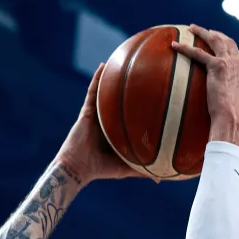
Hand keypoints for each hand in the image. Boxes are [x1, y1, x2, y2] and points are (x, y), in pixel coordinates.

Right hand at [55, 63, 149, 182]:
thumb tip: (160, 179)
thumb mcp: (125, 168)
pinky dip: (97, 78)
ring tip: (124, 59)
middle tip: (144, 71)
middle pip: (120, 99)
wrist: (78, 168)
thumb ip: (141, 170)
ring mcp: (96, 113)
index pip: (129, 114)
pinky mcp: (86, 111)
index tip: (154, 94)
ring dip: (113, 76)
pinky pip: (92, 91)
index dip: (139, 105)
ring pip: (106, 91)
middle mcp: (107, 119)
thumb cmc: (100, 169)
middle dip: (129, 86)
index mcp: (116, 130)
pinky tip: (104, 65)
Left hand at [172, 25, 238, 148]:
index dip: (229, 48)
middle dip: (217, 34)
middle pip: (227, 41)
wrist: (232, 119)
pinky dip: (185, 48)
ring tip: (192, 28)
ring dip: (202, 32)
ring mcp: (229, 62)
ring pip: (214, 40)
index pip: (238, 54)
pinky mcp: (216, 66)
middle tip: (207, 31)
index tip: (221, 45)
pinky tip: (175, 45)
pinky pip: (198, 53)